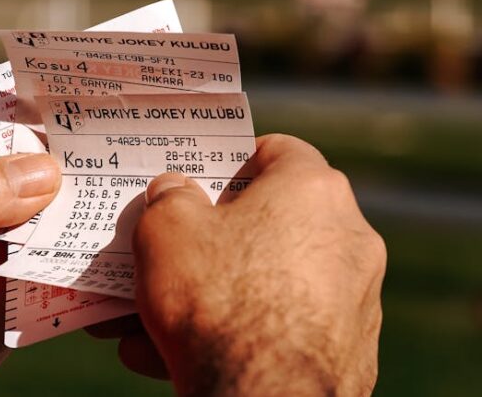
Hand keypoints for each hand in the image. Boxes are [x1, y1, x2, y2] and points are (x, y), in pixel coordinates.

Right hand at [110, 134, 385, 395]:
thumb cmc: (217, 300)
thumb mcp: (166, 229)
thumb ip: (169, 198)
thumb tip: (174, 193)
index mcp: (312, 191)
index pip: (277, 149)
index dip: (231, 161)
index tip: (200, 181)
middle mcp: (348, 238)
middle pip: (268, 224)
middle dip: (210, 241)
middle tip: (168, 253)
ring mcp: (355, 299)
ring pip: (268, 283)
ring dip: (214, 295)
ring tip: (150, 319)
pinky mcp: (350, 352)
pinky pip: (282, 328)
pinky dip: (237, 334)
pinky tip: (175, 354)